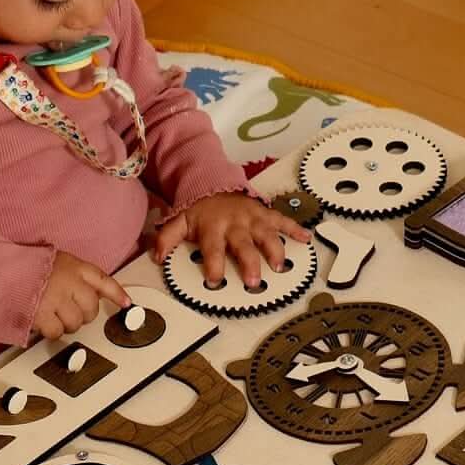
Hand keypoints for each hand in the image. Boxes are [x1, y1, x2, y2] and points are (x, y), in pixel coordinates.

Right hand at [33, 252, 130, 340]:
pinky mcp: (43, 314)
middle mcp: (69, 281)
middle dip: (83, 314)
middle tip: (68, 311)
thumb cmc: (26, 267)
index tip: (126, 303)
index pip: (103, 280)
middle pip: (91, 308)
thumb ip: (76, 275)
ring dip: (67, 324)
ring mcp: (57, 298)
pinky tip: (43, 322)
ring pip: (76, 323)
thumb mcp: (56, 261)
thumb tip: (99, 294)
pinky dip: (51, 331)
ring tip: (52, 314)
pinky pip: (57, 332)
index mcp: (73, 266)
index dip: (116, 293)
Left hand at [154, 192, 310, 290]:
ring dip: (274, 249)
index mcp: (213, 228)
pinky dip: (295, 228)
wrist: (213, 183)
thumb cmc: (198, 210)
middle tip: (254, 281)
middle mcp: (234, 224)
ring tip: (280, 266)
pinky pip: (282, 220)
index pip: (212, 248)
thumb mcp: (179, 221)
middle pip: (243, 245)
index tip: (214, 279)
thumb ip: (167, 238)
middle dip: (249, 263)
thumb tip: (156, 256)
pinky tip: (307, 238)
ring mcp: (252, 218)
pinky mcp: (265, 213)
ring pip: (266, 234)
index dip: (213, 264)